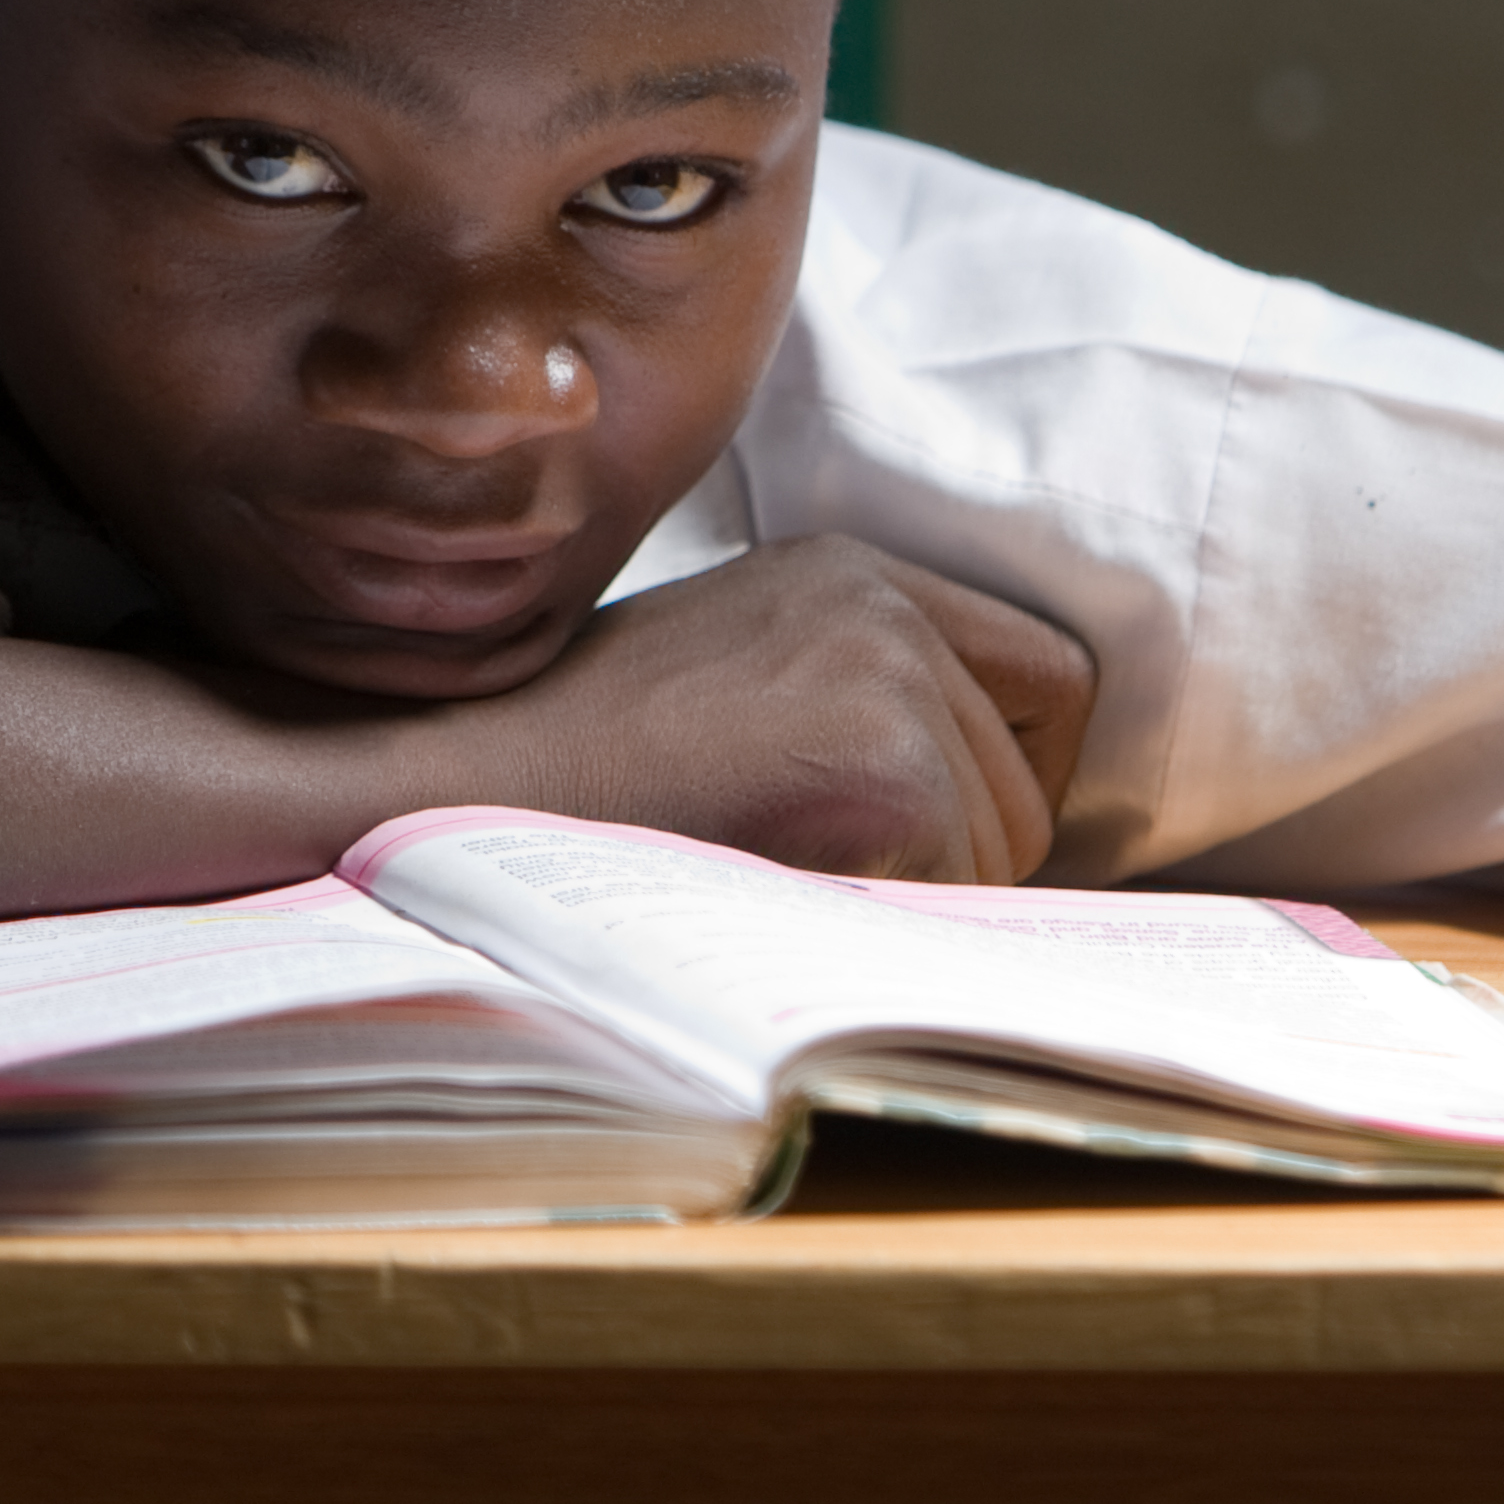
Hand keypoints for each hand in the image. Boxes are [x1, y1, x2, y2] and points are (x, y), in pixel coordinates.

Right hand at [457, 536, 1097, 884]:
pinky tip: (779, 903)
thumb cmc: (579, 780)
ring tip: (778, 874)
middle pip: (1037, 777)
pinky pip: (962, 896)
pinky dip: (889, 930)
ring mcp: (890, 679)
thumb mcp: (734, 684)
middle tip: (817, 865)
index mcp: (854, 573)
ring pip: (1009, 849)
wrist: (456, 806)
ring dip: (920, 896)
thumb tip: (990, 820)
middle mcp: (886, 604)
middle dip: (961, 850)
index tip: (929, 828)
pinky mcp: (888, 770)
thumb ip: (854, 703)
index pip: (1048, 679)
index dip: (1005, 772)